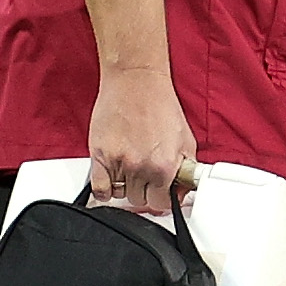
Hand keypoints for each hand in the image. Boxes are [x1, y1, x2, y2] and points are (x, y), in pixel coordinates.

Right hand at [87, 66, 195, 215]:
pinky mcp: (99, 155)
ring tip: (130, 169)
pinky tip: (111, 179)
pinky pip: (99, 189)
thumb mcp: (186, 140)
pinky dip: (104, 189)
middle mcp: (142, 166)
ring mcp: (119, 162)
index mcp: (165, 165)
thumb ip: (185, 170)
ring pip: (120, 195)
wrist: (136, 82)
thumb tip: (182, 192)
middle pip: (140, 201)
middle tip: (145, 176)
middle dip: (144, 192)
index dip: (162, 199)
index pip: (162, 204)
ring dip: (125, 187)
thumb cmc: (160, 105)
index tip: (160, 194)